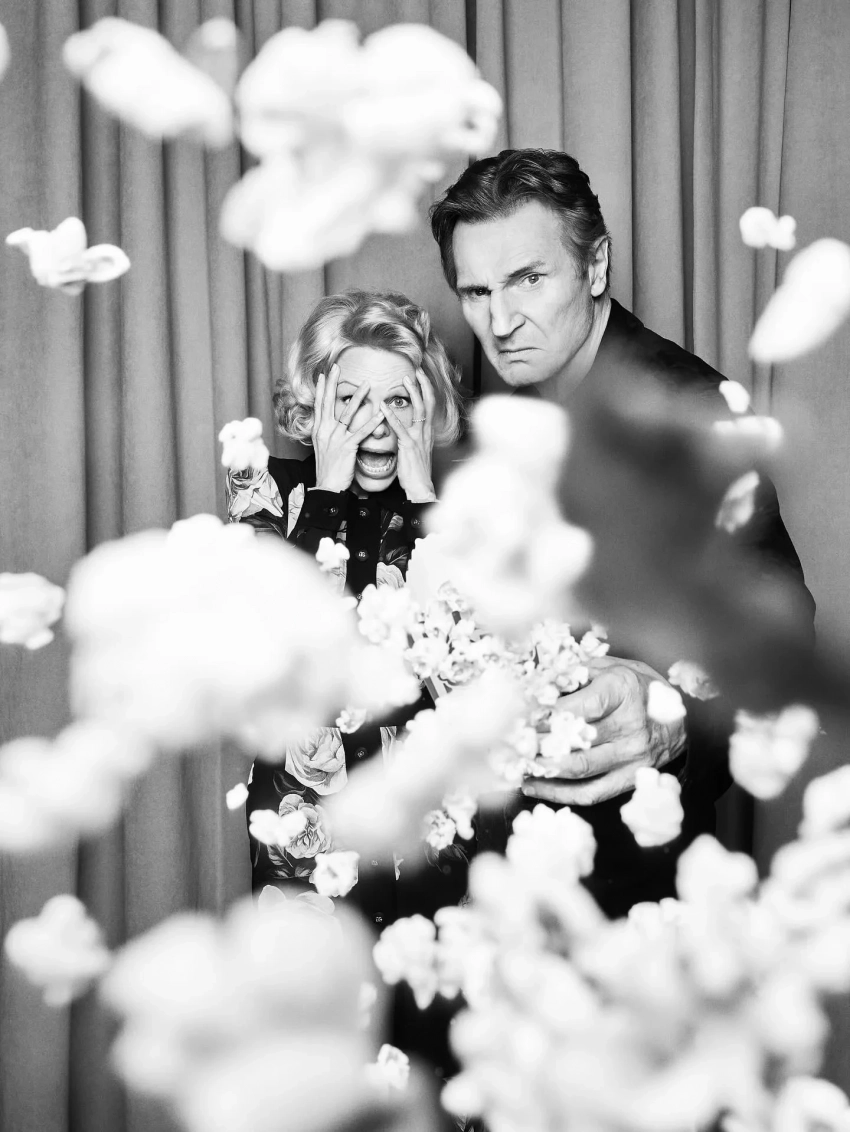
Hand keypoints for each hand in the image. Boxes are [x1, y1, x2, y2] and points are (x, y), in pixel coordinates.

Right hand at [312, 364, 382, 492]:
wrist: (327, 487)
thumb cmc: (328, 469)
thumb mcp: (324, 448)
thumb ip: (328, 434)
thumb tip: (332, 424)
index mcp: (319, 431)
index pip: (320, 405)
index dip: (322, 389)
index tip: (324, 374)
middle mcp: (325, 432)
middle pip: (328, 403)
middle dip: (333, 384)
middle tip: (337, 367)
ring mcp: (335, 439)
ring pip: (347, 414)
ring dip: (357, 398)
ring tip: (366, 384)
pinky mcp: (347, 447)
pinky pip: (361, 432)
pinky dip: (372, 422)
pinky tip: (381, 413)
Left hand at [379, 369, 436, 501]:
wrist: (420, 489)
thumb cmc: (415, 473)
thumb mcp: (415, 451)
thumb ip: (411, 438)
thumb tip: (405, 429)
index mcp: (427, 433)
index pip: (430, 405)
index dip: (426, 389)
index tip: (419, 375)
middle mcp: (426, 433)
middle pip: (429, 402)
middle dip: (423, 384)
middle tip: (416, 370)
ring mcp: (419, 439)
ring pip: (420, 410)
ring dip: (414, 393)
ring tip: (406, 379)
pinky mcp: (409, 447)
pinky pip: (401, 428)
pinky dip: (392, 416)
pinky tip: (384, 407)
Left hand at [521, 656, 686, 805]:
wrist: (681, 718)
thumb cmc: (636, 687)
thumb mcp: (610, 667)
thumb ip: (574, 673)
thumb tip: (534, 684)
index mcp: (622, 690)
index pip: (576, 708)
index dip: (541, 715)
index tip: (515, 717)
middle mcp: (630, 724)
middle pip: (574, 740)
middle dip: (534, 744)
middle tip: (505, 743)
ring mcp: (633, 755)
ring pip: (579, 769)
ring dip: (541, 770)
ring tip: (513, 764)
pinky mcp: (631, 779)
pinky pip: (591, 793)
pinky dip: (558, 794)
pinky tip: (533, 786)